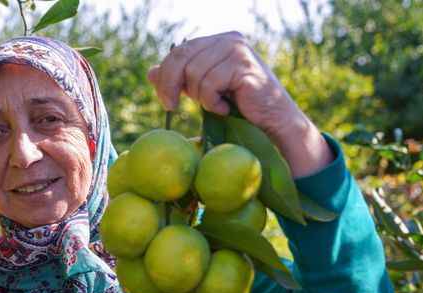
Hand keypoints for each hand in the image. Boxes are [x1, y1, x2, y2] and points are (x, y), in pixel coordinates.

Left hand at [147, 32, 333, 177]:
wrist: (271, 122)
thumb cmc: (239, 106)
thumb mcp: (202, 90)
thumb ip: (180, 79)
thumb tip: (151, 72)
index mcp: (217, 41)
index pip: (178, 51)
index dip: (164, 75)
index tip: (164, 99)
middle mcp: (229, 39)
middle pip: (181, 58)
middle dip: (170, 85)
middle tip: (171, 105)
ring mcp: (238, 50)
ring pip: (194, 73)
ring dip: (199, 96)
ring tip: (214, 105)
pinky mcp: (244, 67)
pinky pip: (210, 84)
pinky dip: (212, 102)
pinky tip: (226, 107)